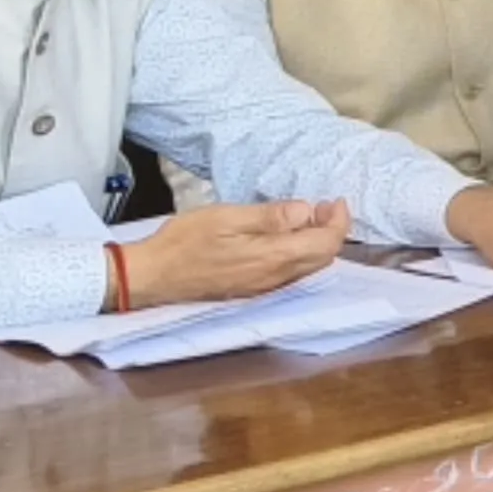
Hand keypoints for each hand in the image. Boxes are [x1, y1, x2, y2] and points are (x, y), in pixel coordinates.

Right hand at [122, 200, 348, 308]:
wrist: (154, 276)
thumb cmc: (185, 243)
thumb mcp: (227, 217)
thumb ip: (270, 217)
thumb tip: (305, 211)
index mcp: (272, 258)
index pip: (325, 244)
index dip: (338, 222)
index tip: (335, 201)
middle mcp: (275, 279)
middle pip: (323, 259)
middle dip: (331, 231)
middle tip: (323, 206)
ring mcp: (265, 288)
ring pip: (309, 268)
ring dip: (317, 243)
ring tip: (307, 217)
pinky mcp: (253, 290)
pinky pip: (291, 274)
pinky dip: (300, 254)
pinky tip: (286, 238)